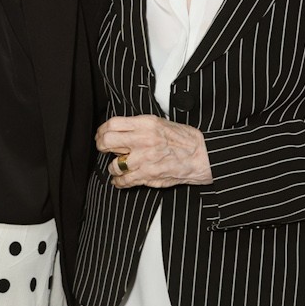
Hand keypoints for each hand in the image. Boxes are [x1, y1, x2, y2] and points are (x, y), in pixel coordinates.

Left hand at [95, 115, 211, 188]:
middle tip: (103, 149)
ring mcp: (145, 159)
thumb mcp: (161, 123)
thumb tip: (120, 131)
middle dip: (101, 146)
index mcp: (146, 124)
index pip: (113, 124)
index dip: (102, 130)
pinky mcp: (148, 176)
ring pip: (114, 165)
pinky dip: (119, 182)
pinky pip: (124, 181)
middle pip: (107, 142)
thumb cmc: (185, 140)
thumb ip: (140, 127)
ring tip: (118, 167)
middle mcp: (144, 140)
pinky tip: (121, 179)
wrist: (202, 156)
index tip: (102, 134)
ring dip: (113, 168)